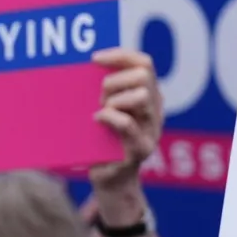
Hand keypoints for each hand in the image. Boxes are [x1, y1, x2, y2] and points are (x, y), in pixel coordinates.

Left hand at [89, 48, 161, 194]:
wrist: (109, 180)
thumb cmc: (101, 141)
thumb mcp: (103, 112)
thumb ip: (102, 93)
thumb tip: (81, 69)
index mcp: (148, 97)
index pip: (144, 63)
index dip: (121, 56)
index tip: (94, 59)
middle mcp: (154, 111)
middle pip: (143, 75)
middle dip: (114, 80)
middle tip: (98, 97)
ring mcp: (151, 130)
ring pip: (142, 95)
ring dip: (114, 99)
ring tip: (100, 111)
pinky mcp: (140, 149)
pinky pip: (127, 123)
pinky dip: (109, 117)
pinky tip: (97, 119)